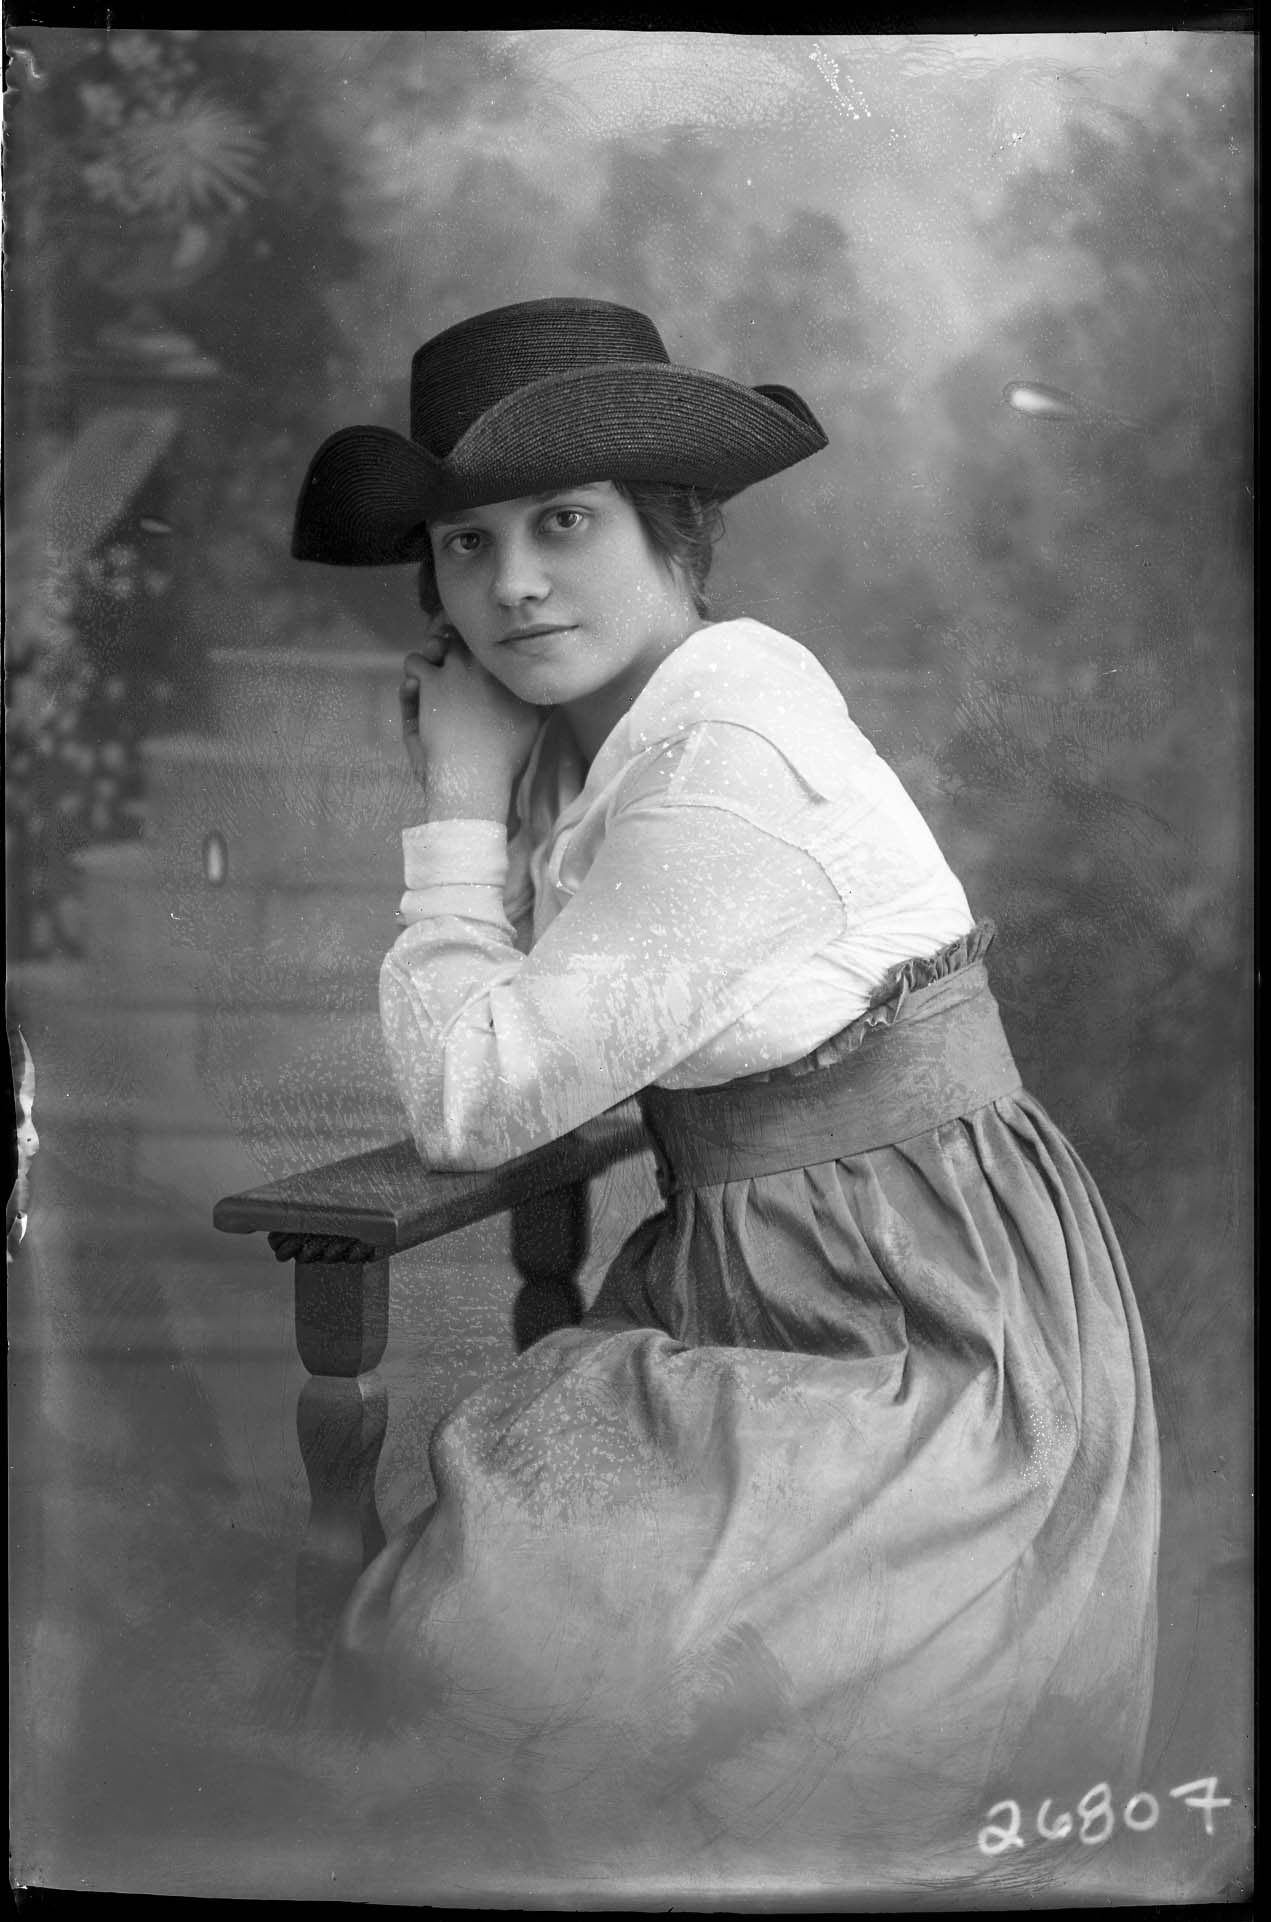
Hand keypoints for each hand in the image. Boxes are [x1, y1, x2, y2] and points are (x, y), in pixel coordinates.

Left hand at [399, 617, 541, 819]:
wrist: (476, 775)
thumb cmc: (504, 756)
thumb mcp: (534, 722)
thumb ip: (540, 695)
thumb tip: (549, 679)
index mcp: (506, 671)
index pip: (487, 643)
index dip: (473, 650)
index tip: (468, 664)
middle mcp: (482, 663)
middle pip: (460, 637)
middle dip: (450, 648)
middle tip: (447, 670)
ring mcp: (455, 669)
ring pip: (434, 644)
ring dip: (429, 659)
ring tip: (430, 683)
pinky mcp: (430, 682)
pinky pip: (414, 663)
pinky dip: (413, 676)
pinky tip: (418, 693)